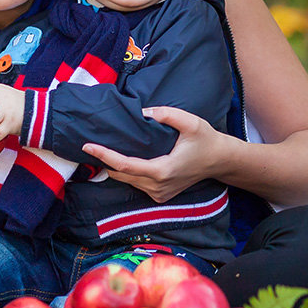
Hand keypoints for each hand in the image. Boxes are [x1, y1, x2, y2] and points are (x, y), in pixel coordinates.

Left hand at [82, 106, 224, 202]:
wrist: (219, 160)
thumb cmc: (205, 140)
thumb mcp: (191, 122)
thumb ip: (167, 114)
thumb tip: (143, 112)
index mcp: (162, 170)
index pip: (125, 165)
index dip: (104, 155)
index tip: (88, 146)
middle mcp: (158, 186)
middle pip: (121, 175)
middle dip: (105, 161)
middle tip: (91, 144)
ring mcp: (159, 194)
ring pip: (127, 181)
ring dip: (116, 167)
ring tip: (105, 149)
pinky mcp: (160, 196)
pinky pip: (136, 184)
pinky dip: (128, 173)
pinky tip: (126, 158)